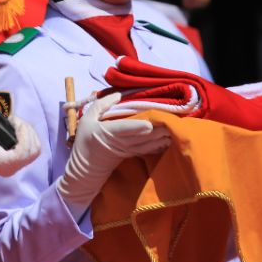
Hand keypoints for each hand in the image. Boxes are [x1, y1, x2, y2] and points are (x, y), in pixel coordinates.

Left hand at [0, 115, 40, 176]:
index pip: (34, 151)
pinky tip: (14, 123)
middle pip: (36, 150)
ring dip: (26, 129)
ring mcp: (8, 168)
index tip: (17, 122)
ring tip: (13, 121)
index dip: (30, 134)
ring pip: (33, 148)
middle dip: (30, 130)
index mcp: (9, 165)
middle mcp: (10, 170)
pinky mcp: (5, 162)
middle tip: (15, 120)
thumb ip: (12, 136)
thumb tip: (28, 128)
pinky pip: (25, 148)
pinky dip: (23, 132)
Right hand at [56, 92, 171, 213]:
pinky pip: (149, 149)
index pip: (125, 129)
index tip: (150, 123)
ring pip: (148, 143)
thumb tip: (119, 94)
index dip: (138, 126)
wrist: (86, 167)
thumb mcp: (87, 119)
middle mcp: (121, 142)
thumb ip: (102, 105)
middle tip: (173, 120)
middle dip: (159, 129)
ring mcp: (129, 149)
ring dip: (162, 137)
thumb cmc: (85, 140)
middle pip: (143, 135)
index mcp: (109, 132)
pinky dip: (159, 145)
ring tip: (175, 129)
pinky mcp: (133, 154)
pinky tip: (170, 140)